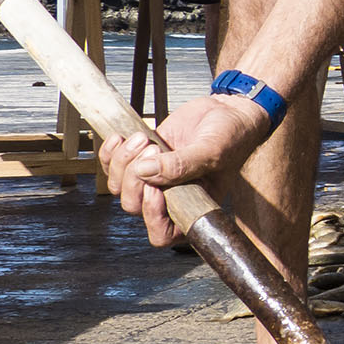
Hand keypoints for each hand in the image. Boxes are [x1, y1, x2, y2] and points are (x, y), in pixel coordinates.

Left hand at [98, 94, 268, 246]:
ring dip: (124, 162)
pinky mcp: (141, 160)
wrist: (226, 111)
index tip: (154, 188)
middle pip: (134, 206)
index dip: (152, 215)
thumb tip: (146, 171)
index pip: (163, 232)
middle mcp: (171, 197)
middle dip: (135, 178)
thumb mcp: (213, 150)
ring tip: (144, 140)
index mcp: (193, 206)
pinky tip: (122, 138)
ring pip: (119, 187)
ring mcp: (154, 179)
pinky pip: (112, 167)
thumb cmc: (232, 136)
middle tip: (155, 149)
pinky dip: (110, 153)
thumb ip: (183, 164)